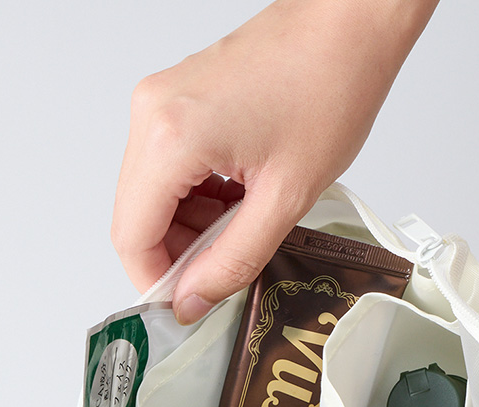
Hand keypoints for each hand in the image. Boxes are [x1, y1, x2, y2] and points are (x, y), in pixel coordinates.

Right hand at [111, 0, 437, 323]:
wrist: (346, 25)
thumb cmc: (329, 87)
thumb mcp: (284, 198)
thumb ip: (232, 260)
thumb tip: (193, 300)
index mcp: (170, 137)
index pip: (132, 236)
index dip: (155, 282)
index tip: (186, 306)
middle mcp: (152, 114)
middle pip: (136, 217)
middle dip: (176, 257)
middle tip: (224, 274)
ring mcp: (161, 103)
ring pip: (153, 196)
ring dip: (191, 229)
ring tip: (244, 231)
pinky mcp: (177, 101)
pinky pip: (169, 169)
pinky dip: (198, 199)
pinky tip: (240, 204)